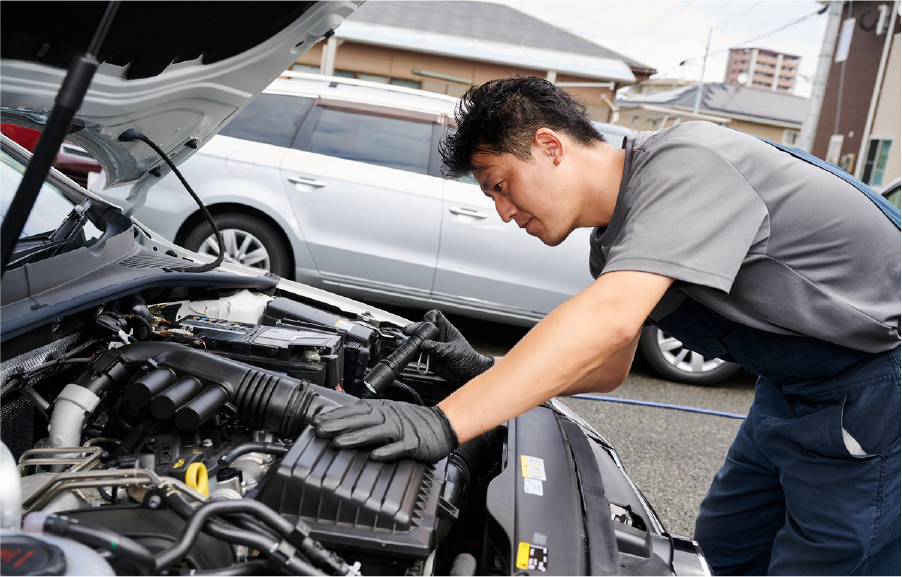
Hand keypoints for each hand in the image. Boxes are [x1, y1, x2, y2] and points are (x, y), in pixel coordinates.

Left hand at [312, 399, 457, 462]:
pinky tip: (374, 456)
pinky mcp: (412, 443)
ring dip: (356, 437)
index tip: (317, 421)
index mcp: (382, 409)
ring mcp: (401, 429)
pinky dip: (386, 451)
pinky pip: (398, 447)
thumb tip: (343, 425)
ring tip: (338, 443)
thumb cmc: (414, 422)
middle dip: (338, 425)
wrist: (443, 425)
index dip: (335, 416)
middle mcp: (390, 416)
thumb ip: (369, 419)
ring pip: (375, 432)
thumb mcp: (390, 414)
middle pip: (361, 420)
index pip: (354, 410)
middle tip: (320, 431)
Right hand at [404, 310, 493, 386]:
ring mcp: (432, 348)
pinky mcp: (429, 359)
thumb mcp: (454, 351)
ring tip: (404, 343)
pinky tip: (407, 353)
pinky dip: (411, 355)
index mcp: (447, 330)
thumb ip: (438, 348)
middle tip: (408, 332)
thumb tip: (425, 345)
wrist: (470, 376)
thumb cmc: (469, 360)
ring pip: (418, 342)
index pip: (436, 317)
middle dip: (415, 329)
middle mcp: (438, 338)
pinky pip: (417, 355)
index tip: (425, 323)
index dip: (429, 317)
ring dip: (410, 342)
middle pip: (423, 329)